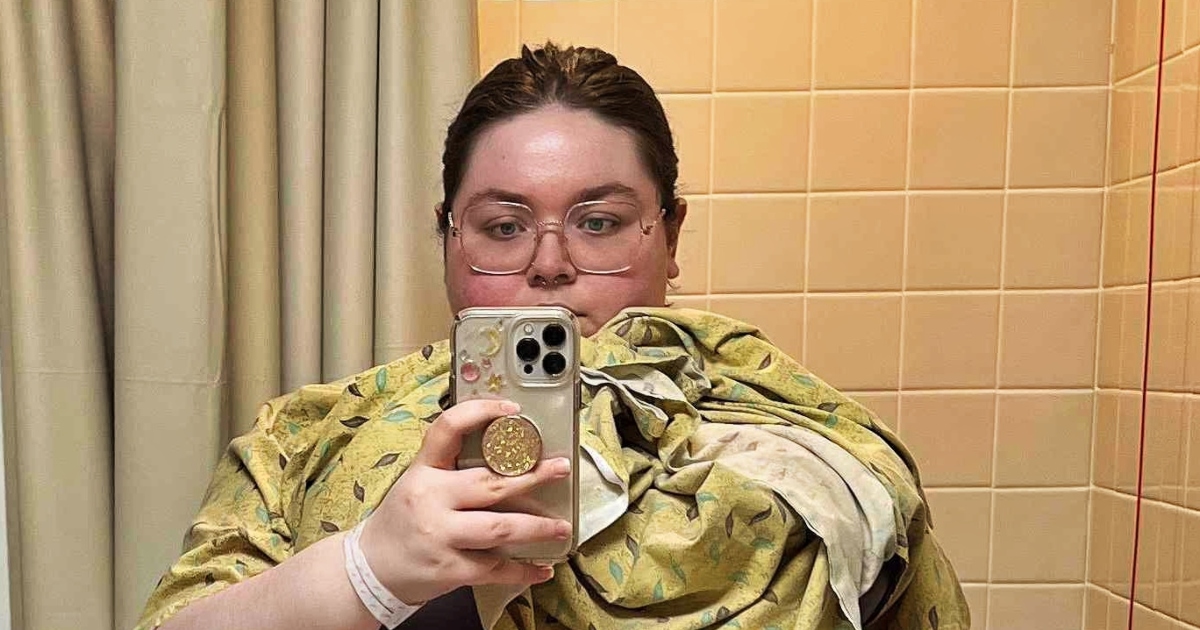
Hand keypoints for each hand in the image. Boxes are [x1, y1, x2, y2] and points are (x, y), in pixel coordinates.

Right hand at [358, 399, 570, 604]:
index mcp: (423, 471)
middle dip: (533, 476)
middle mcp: (431, 499)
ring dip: (538, 527)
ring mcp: (440, 535)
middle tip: (560, 468)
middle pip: (490, 484)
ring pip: (500, 528)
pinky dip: (523, 570)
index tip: (512, 409)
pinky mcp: (448, 569)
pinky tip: (541, 568)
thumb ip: (452, 469)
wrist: (370, 569)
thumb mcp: (417, 484)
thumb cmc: (401, 522)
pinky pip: (495, 568)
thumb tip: (508, 457)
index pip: (448, 429)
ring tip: (562, 525)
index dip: (481, 413)